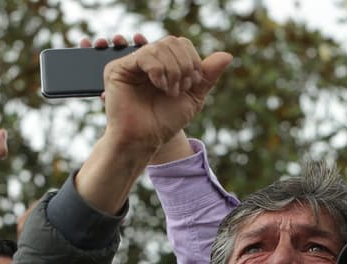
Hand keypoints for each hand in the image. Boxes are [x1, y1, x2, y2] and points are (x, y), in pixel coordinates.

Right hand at [81, 33, 196, 164]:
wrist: (145, 139)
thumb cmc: (165, 122)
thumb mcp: (193, 98)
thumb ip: (207, 76)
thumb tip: (228, 55)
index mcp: (163, 63)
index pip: (182, 43)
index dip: (192, 60)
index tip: (192, 84)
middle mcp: (147, 60)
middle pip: (172, 41)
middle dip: (184, 65)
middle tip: (181, 88)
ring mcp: (132, 62)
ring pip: (160, 46)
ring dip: (173, 70)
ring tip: (169, 91)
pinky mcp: (118, 68)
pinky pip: (145, 55)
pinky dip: (158, 69)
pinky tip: (159, 84)